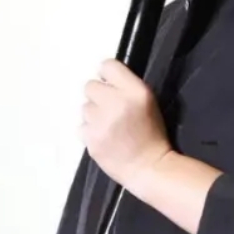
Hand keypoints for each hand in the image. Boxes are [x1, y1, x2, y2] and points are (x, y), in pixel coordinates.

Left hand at [80, 59, 171, 190]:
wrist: (149, 167)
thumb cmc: (151, 133)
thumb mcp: (148, 102)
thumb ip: (127, 86)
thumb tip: (103, 78)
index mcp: (135, 91)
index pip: (107, 66)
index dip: (108, 76)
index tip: (111, 85)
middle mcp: (116, 103)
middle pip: (90, 86)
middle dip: (99, 96)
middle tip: (110, 109)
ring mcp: (101, 122)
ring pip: (84, 107)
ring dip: (94, 115)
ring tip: (109, 127)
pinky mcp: (91, 139)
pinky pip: (81, 126)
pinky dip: (90, 131)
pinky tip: (104, 138)